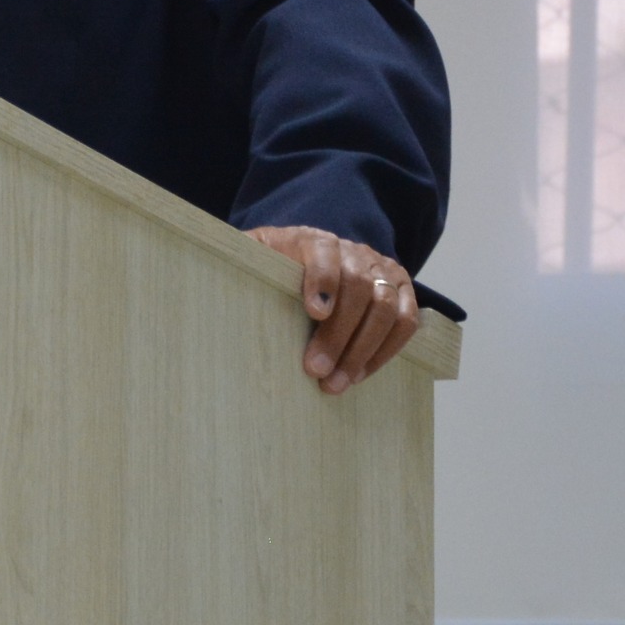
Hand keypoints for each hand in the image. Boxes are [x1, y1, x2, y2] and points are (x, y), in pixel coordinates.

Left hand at [246, 226, 421, 394]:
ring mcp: (382, 270)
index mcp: (312, 240)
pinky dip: (385, 351)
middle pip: (358, 287)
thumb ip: (241, 263)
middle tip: (316, 371)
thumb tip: (217, 277)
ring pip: (385, 308)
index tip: (314, 312)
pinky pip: (406, 322)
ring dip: (362, 350)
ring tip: (337, 383)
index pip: (324, 253)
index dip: (322, 280)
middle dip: (338, 333)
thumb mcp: (252, 259)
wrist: (309, 258)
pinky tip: (359, 374)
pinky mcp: (401, 291)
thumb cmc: (275, 268)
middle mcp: (354, 251)